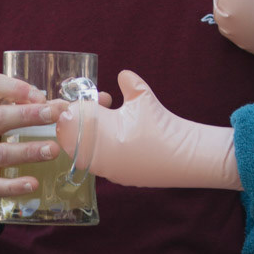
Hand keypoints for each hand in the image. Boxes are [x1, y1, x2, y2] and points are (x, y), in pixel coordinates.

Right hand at [0, 75, 61, 215]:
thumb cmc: (9, 144)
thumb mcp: (20, 123)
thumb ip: (54, 110)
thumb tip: (103, 99)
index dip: (14, 87)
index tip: (41, 94)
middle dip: (28, 115)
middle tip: (56, 115)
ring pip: (0, 153)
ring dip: (29, 150)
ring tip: (54, 150)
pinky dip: (15, 185)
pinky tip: (34, 183)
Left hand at [55, 70, 240, 190]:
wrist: (184, 156)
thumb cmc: (161, 125)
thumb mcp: (143, 97)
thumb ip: (128, 83)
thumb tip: (122, 75)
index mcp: (99, 132)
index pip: (69, 121)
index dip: (75, 109)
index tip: (88, 102)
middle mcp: (98, 155)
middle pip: (72, 139)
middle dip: (82, 122)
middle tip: (99, 111)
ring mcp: (107, 170)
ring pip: (85, 152)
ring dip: (92, 136)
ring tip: (112, 123)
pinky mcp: (117, 178)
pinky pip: (99, 163)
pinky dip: (103, 150)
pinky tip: (120, 139)